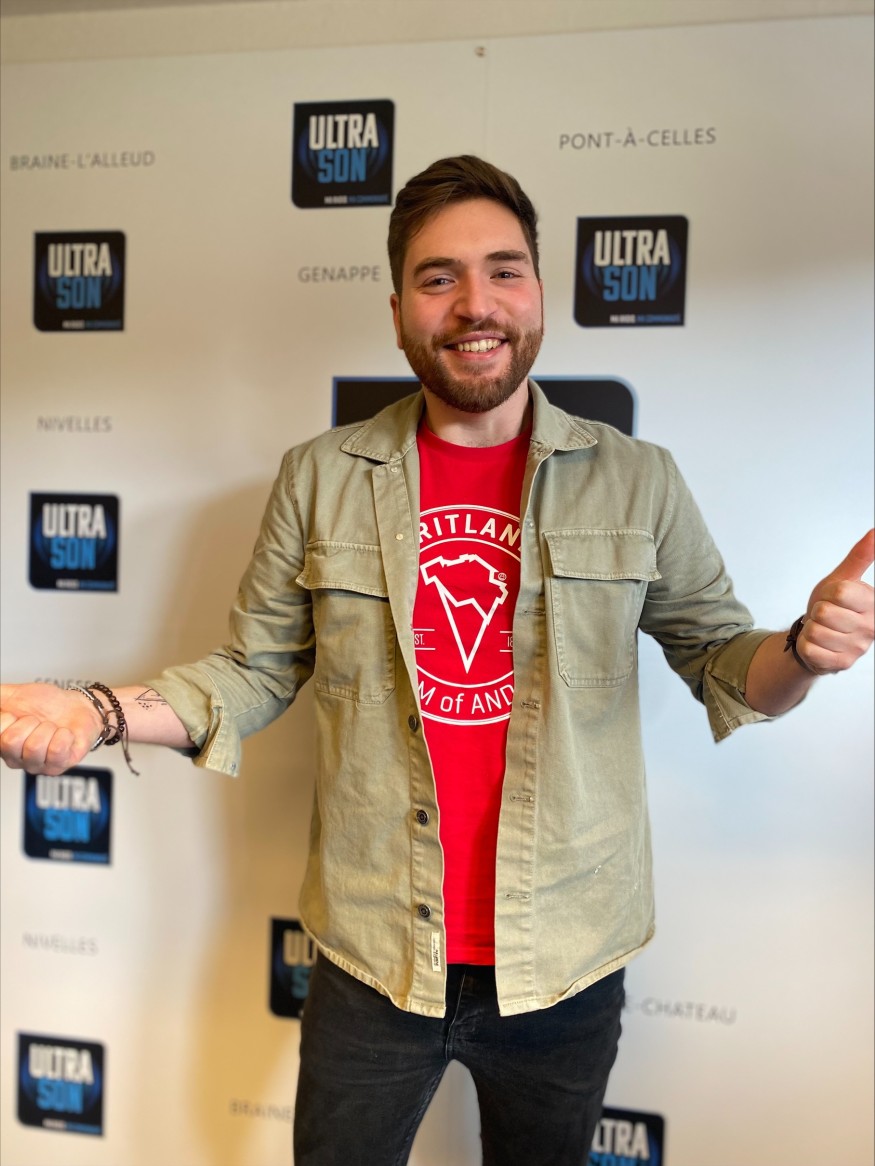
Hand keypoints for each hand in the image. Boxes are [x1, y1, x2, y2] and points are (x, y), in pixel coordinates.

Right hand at [0, 683, 103, 775]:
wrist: (78, 705)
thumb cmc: (47, 704)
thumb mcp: (13, 695)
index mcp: (3, 743)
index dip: (8, 718)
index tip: (18, 715)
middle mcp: (17, 758)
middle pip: (10, 742)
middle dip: (28, 722)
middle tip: (38, 721)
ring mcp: (38, 765)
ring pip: (34, 746)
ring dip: (48, 728)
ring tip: (52, 727)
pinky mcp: (59, 766)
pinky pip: (56, 750)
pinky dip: (64, 735)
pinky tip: (64, 734)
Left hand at [796, 530, 874, 674]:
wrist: (819, 635)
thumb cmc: (832, 605)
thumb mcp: (841, 579)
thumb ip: (859, 557)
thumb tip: (874, 533)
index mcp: (872, 604)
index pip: (840, 592)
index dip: (828, 593)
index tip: (833, 598)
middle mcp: (870, 627)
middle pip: (824, 613)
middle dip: (818, 612)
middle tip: (825, 616)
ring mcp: (857, 648)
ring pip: (815, 632)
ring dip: (811, 629)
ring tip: (822, 629)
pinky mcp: (841, 664)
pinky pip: (808, 649)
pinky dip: (806, 644)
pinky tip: (818, 644)